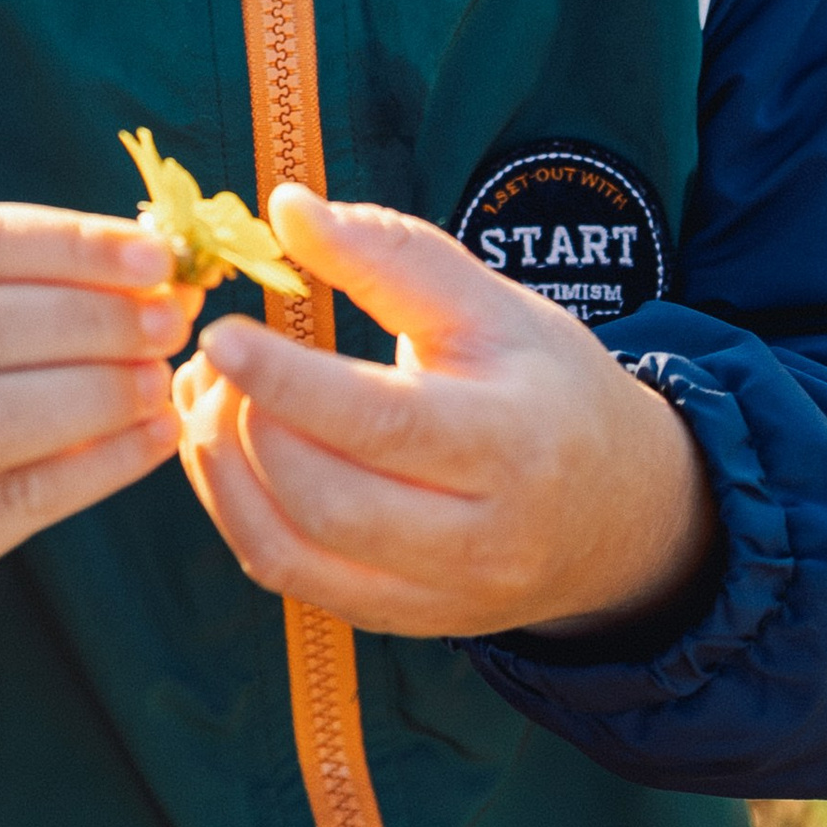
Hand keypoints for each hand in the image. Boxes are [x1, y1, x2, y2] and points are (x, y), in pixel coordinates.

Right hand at [0, 204, 194, 724]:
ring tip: (161, 381)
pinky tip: (151, 441)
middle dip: (88, 320)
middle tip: (171, 321)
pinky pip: (5, 501)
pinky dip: (92, 467)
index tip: (154, 258)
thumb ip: (14, 295)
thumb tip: (155, 274)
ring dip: (93, 395)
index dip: (65, 244)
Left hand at [172, 186, 714, 640]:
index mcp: (513, 443)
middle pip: (329, 500)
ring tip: (209, 398)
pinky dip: (238, 511)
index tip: (224, 333)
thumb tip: (285, 206)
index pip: (387, 423)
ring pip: (292, 555)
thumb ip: (389, 253)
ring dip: (224, 473)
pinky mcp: (396, 620)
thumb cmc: (546, 385)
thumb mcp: (491, 304)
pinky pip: (289, 577)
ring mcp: (435, 596)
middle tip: (216, 358)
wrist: (617, 511)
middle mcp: (478, 539)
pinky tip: (228, 450)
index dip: (291, 382)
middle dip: (248, 426)